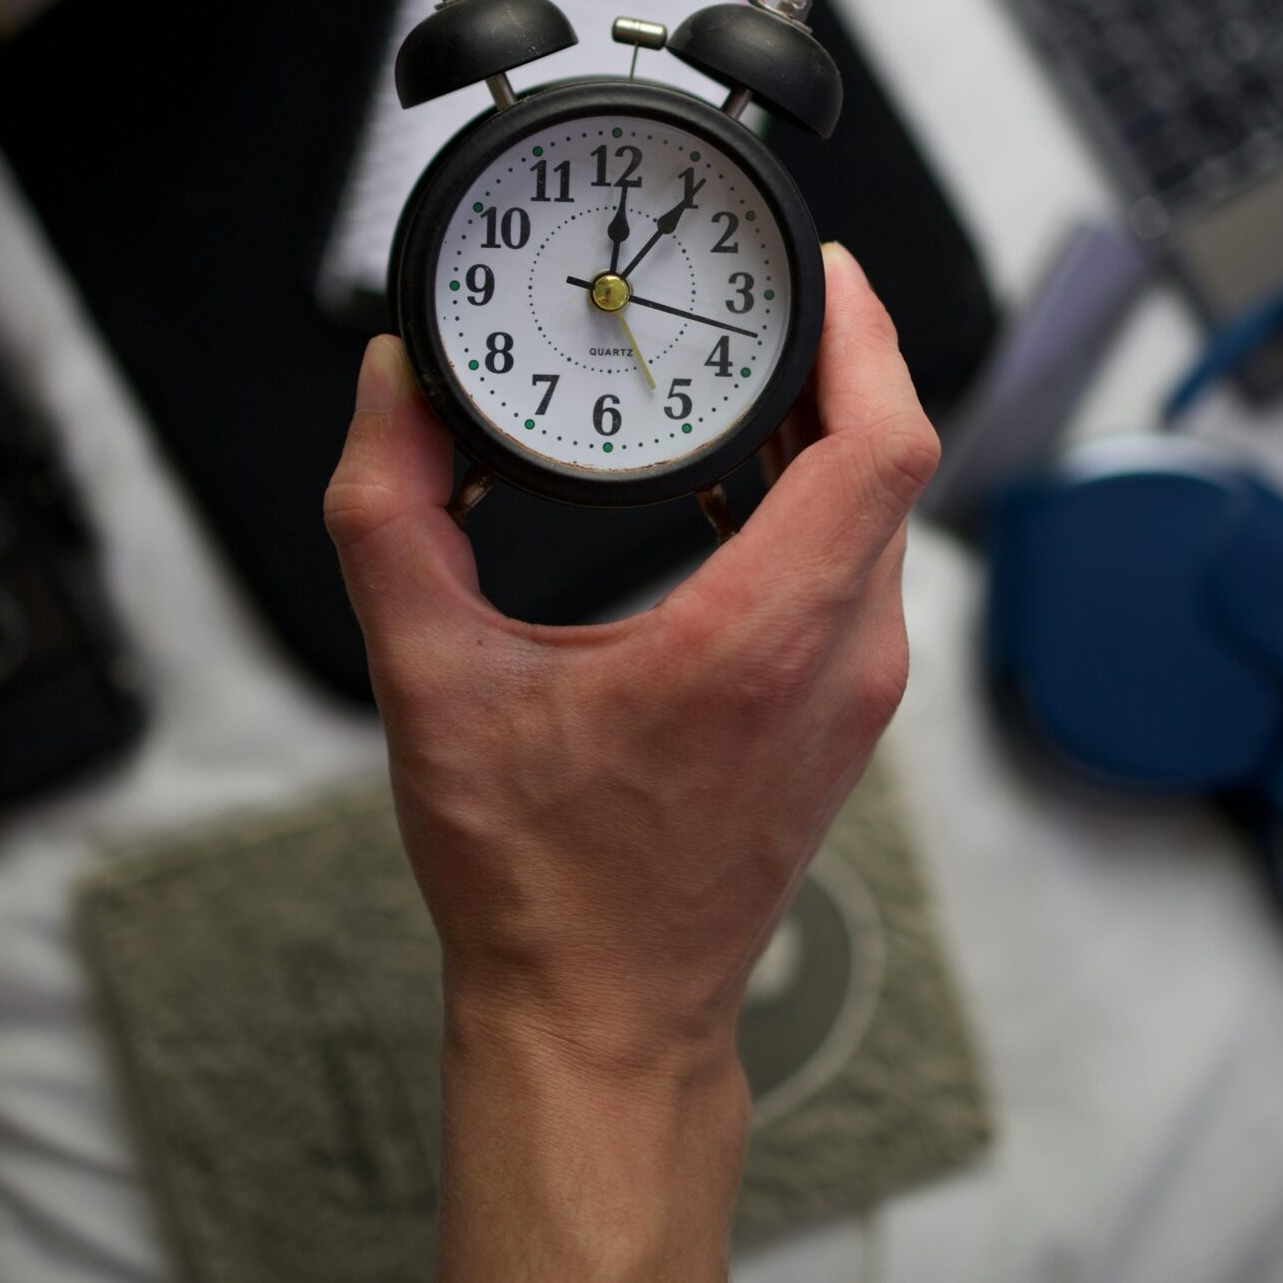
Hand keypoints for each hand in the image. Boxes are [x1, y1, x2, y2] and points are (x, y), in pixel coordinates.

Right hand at [325, 242, 938, 1087]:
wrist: (603, 1013)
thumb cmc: (534, 877)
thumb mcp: (430, 684)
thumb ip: (391, 518)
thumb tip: (391, 393)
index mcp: (755, 640)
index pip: (878, 444)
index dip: (862, 334)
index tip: (817, 269)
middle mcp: (836, 661)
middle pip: (891, 457)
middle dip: (838, 354)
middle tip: (760, 287)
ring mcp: (857, 692)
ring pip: (883, 512)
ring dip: (832, 424)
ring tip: (745, 359)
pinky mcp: (847, 711)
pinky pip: (864, 563)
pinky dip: (824, 492)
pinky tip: (747, 466)